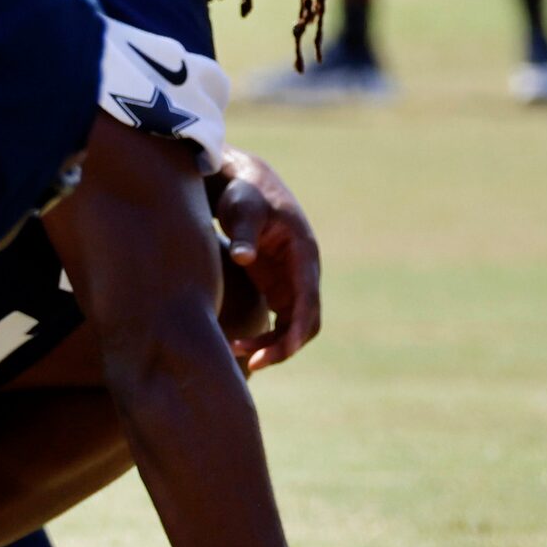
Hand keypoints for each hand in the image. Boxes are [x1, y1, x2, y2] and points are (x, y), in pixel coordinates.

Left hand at [212, 149, 322, 373]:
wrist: (244, 185)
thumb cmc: (245, 194)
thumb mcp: (243, 209)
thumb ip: (244, 233)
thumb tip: (243, 257)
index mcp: (304, 253)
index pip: (308, 299)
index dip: (299, 328)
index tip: (285, 350)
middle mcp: (304, 271)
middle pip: (307, 321)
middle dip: (285, 345)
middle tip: (253, 362)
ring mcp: (293, 281)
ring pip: (294, 326)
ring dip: (275, 345)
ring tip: (237, 352)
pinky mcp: (279, 286)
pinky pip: (281, 322)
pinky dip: (266, 337)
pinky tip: (240, 345)